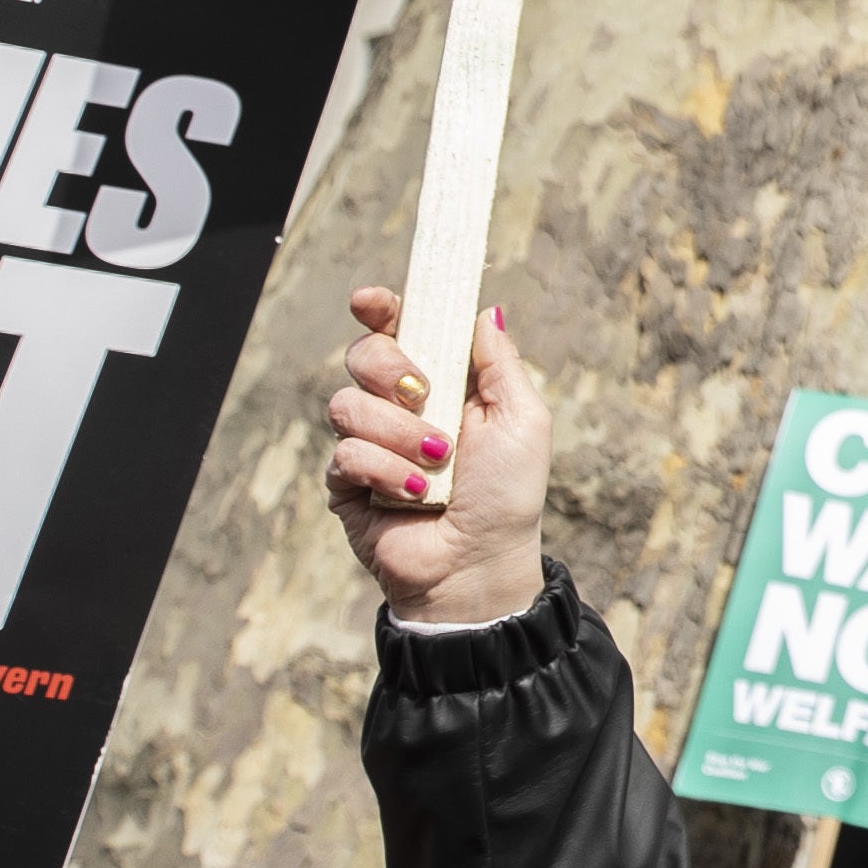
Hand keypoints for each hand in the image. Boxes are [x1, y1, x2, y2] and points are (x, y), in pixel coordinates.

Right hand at [327, 287, 551, 626]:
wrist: (478, 567)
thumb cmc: (509, 497)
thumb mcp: (522, 421)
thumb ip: (502, 362)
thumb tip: (486, 310)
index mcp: (444, 384)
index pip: (399, 329)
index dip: (380, 308)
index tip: (371, 300)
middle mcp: (401, 408)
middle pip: (363, 353)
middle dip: (390, 367)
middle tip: (424, 392)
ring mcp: (370, 445)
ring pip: (347, 403)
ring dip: (398, 432)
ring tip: (434, 465)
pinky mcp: (347, 485)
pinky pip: (344, 454)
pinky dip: (384, 471)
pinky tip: (414, 494)